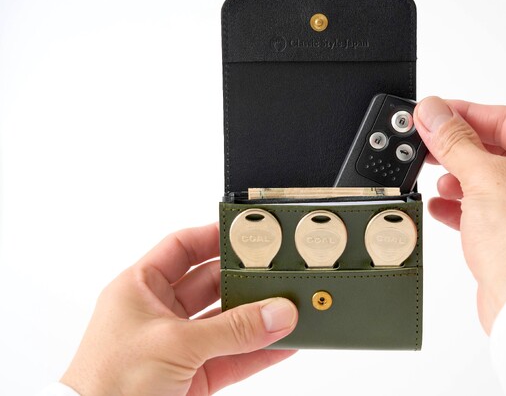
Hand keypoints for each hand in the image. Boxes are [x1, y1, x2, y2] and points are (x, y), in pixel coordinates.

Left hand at [61, 223, 297, 395]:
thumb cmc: (107, 385)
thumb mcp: (173, 345)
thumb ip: (231, 330)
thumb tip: (277, 313)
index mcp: (139, 289)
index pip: (181, 248)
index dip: (213, 237)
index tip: (248, 233)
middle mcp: (159, 313)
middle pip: (212, 285)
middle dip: (245, 281)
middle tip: (278, 273)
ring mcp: (178, 346)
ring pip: (227, 323)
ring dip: (258, 318)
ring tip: (289, 309)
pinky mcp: (193, 377)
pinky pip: (233, 358)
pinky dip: (259, 352)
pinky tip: (283, 343)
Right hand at [414, 97, 505, 333]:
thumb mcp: (481, 177)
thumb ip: (453, 140)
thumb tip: (433, 111)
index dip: (465, 113)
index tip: (434, 111)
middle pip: (497, 149)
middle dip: (459, 149)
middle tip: (427, 142)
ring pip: (491, 180)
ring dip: (459, 178)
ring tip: (438, 179)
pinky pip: (487, 209)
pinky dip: (462, 205)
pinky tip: (441, 207)